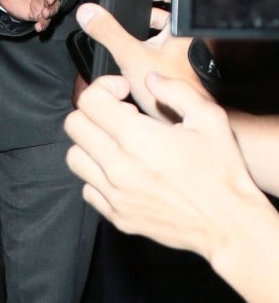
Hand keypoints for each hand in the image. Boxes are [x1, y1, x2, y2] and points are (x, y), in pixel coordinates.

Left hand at [65, 70, 259, 259]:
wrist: (227, 223)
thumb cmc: (221, 172)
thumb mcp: (209, 118)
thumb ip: (176, 90)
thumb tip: (151, 80)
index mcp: (137, 139)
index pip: (89, 102)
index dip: (103, 88)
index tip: (123, 93)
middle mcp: (118, 167)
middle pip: (74, 126)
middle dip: (94, 112)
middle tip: (121, 117)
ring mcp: (114, 194)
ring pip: (75, 158)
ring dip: (91, 144)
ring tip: (118, 144)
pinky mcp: (116, 215)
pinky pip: (88, 188)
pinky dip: (98, 176)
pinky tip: (123, 171)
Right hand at [75, 1, 199, 121]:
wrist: (186, 119)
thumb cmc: (175, 89)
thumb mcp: (132, 56)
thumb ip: (109, 33)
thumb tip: (88, 13)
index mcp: (183, 21)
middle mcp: (188, 31)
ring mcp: (185, 45)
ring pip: (168, 21)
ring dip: (151, 16)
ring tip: (133, 16)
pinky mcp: (179, 60)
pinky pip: (164, 39)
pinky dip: (152, 35)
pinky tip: (137, 43)